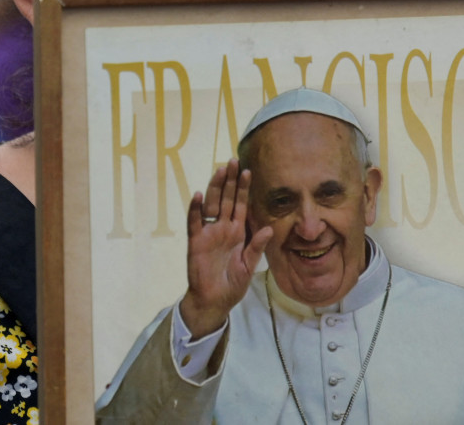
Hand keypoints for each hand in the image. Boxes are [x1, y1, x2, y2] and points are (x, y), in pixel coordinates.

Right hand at [180, 159, 271, 338]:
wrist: (214, 301)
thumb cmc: (232, 284)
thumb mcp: (248, 266)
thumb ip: (256, 247)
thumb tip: (268, 229)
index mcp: (237, 232)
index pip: (240, 205)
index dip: (243, 188)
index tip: (248, 171)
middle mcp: (222, 228)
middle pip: (225, 199)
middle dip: (229, 180)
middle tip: (233, 161)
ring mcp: (208, 234)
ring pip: (211, 205)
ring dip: (215, 188)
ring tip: (219, 171)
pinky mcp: (196, 242)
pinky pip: (195, 222)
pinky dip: (196, 209)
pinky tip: (198, 195)